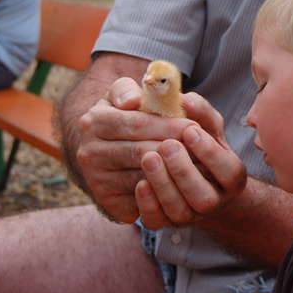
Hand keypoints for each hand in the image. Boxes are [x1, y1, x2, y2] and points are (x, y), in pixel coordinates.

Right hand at [77, 77, 194, 222]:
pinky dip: (165, 194)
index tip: (194, 127)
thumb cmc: (130, 117)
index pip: (137, 124)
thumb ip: (132, 89)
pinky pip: (142, 201)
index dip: (169, 126)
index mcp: (94, 121)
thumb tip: (133, 99)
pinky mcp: (107, 202)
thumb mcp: (129, 95)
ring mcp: (96, 180)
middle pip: (141, 152)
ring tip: (202, 167)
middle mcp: (89, 152)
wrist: (112, 149)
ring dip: (174, 174)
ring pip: (143, 178)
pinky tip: (185, 186)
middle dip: (175, 150)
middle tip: (203, 150)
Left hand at [135, 92, 247, 228]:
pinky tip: (139, 182)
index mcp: (230, 177)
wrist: (177, 163)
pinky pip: (157, 221)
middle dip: (185, 171)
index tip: (189, 130)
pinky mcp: (164, 220)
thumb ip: (198, 108)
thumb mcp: (203, 121)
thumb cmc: (194, 137)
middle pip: (205, 198)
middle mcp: (213, 200)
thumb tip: (184, 99)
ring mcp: (189, 214)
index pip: (230, 172)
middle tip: (167, 146)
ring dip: (164, 186)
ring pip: (181, 212)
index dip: (211, 153)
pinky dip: (148, 204)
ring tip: (149, 158)